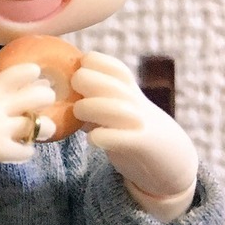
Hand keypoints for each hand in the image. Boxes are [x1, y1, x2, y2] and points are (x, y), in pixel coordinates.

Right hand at [0, 63, 55, 186]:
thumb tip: (7, 96)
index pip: (20, 73)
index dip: (32, 74)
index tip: (35, 77)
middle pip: (39, 96)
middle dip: (44, 100)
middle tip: (39, 105)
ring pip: (39, 124)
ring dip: (41, 127)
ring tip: (36, 130)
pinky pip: (27, 150)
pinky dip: (25, 150)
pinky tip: (18, 149)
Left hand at [72, 51, 197, 219]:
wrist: (171, 160)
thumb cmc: (130, 130)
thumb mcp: (114, 107)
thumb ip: (91, 97)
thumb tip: (54, 88)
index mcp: (128, 89)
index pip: (112, 66)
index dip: (90, 64)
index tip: (77, 73)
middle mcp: (135, 101)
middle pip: (107, 82)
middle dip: (83, 84)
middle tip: (74, 96)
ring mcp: (140, 122)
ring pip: (112, 107)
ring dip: (88, 108)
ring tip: (81, 118)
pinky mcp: (142, 144)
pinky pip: (119, 137)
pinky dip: (101, 136)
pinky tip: (93, 139)